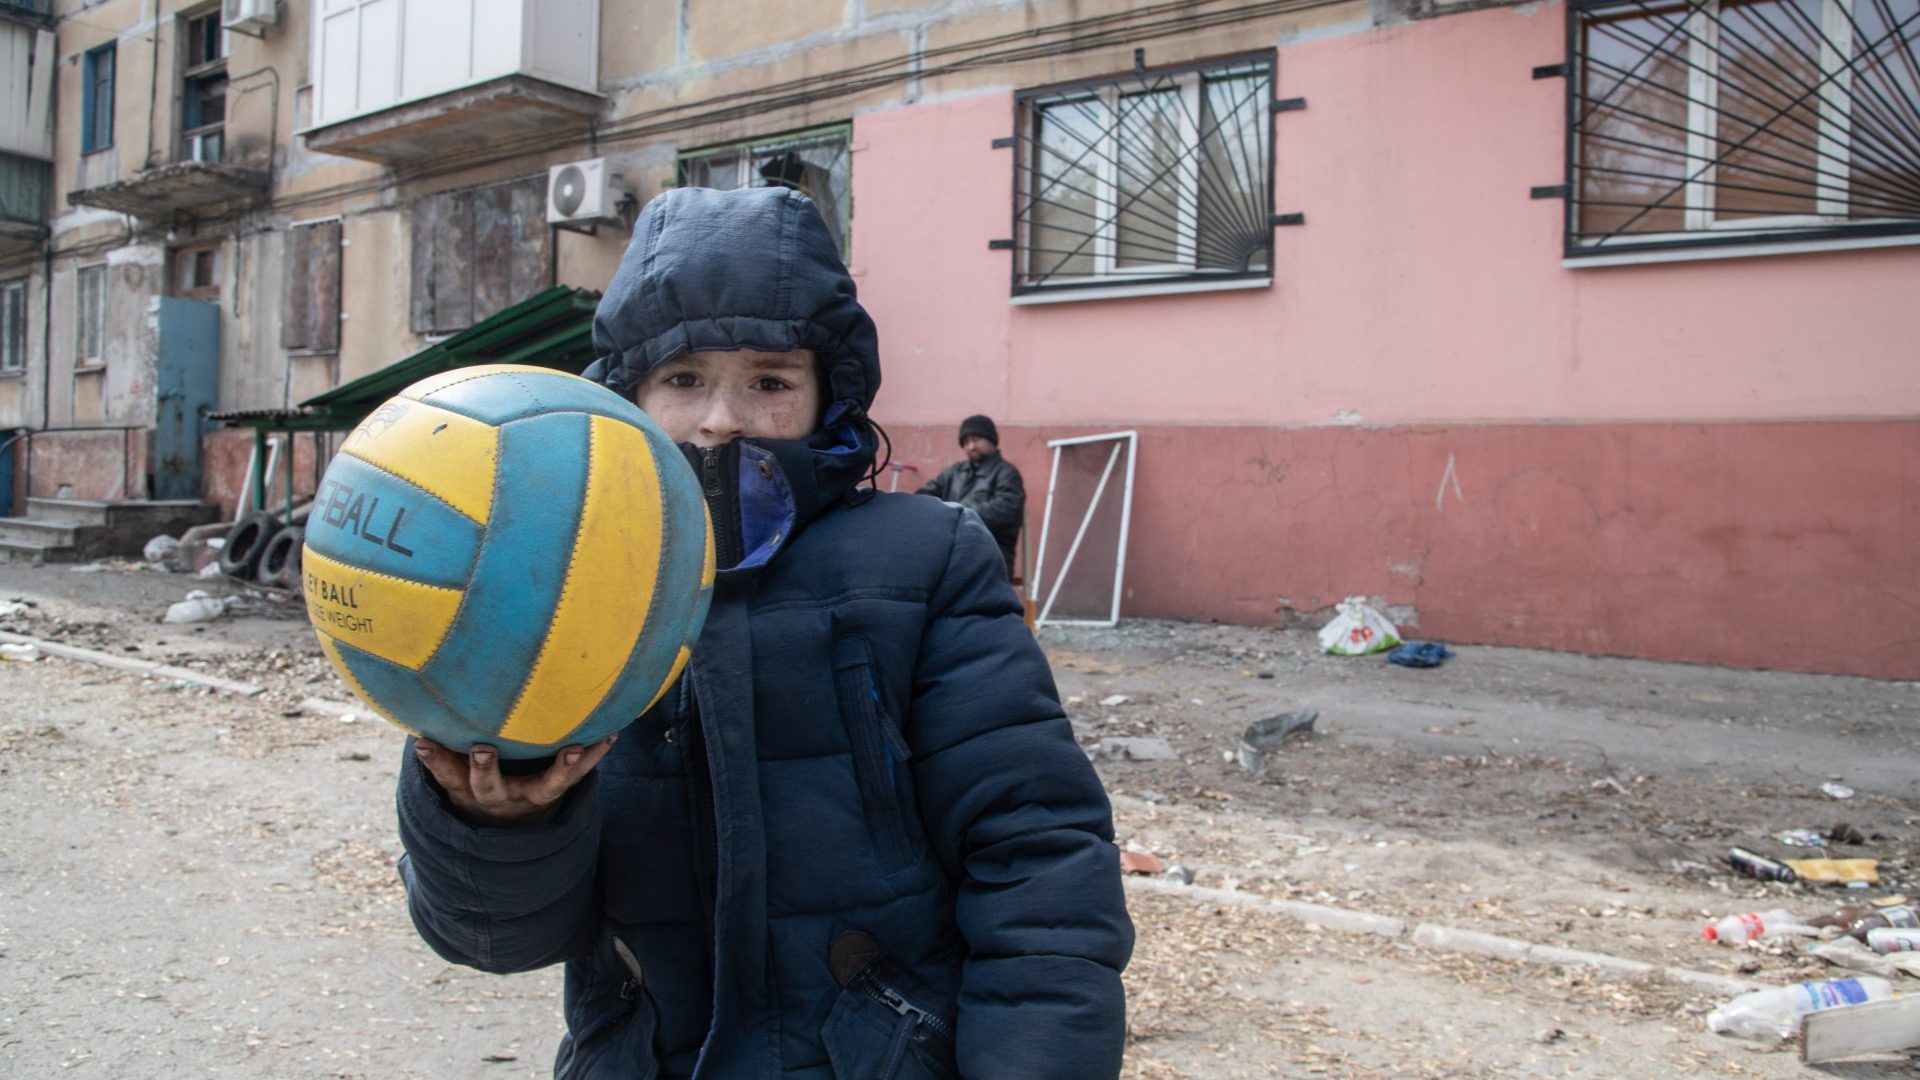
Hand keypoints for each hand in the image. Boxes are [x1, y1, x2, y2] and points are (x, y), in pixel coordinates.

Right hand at [413, 736, 616, 825]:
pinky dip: (595, 755)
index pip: (446, 776)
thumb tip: (419, 707)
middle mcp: (497, 797)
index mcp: (467, 789)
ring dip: (560, 769)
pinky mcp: (557, 791)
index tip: (424, 744)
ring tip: (575, 750)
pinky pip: (578, 776)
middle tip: (482, 750)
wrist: (507, 822)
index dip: (434, 762)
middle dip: (483, 770)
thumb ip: (442, 747)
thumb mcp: (454, 773)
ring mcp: (529, 796)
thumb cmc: (475, 781)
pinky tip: (612, 734)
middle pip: (487, 788)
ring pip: (546, 788)